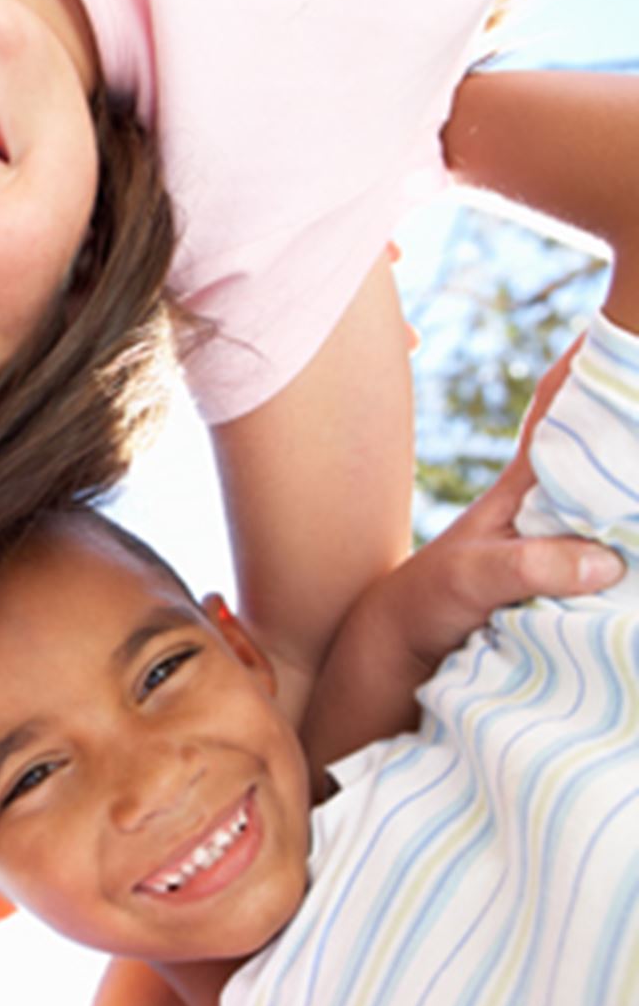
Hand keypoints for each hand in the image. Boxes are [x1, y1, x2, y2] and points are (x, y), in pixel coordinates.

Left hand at [302, 334, 619, 765]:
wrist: (391, 679)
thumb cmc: (417, 614)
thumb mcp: (463, 582)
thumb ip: (527, 565)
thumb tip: (608, 560)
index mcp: (524, 492)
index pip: (562, 415)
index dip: (591, 370)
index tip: (624, 327)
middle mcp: (551, 515)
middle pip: (609, 456)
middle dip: (633, 427)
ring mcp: (566, 556)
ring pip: (621, 510)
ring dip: (634, 490)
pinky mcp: (576, 602)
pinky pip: (620, 571)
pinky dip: (634, 552)